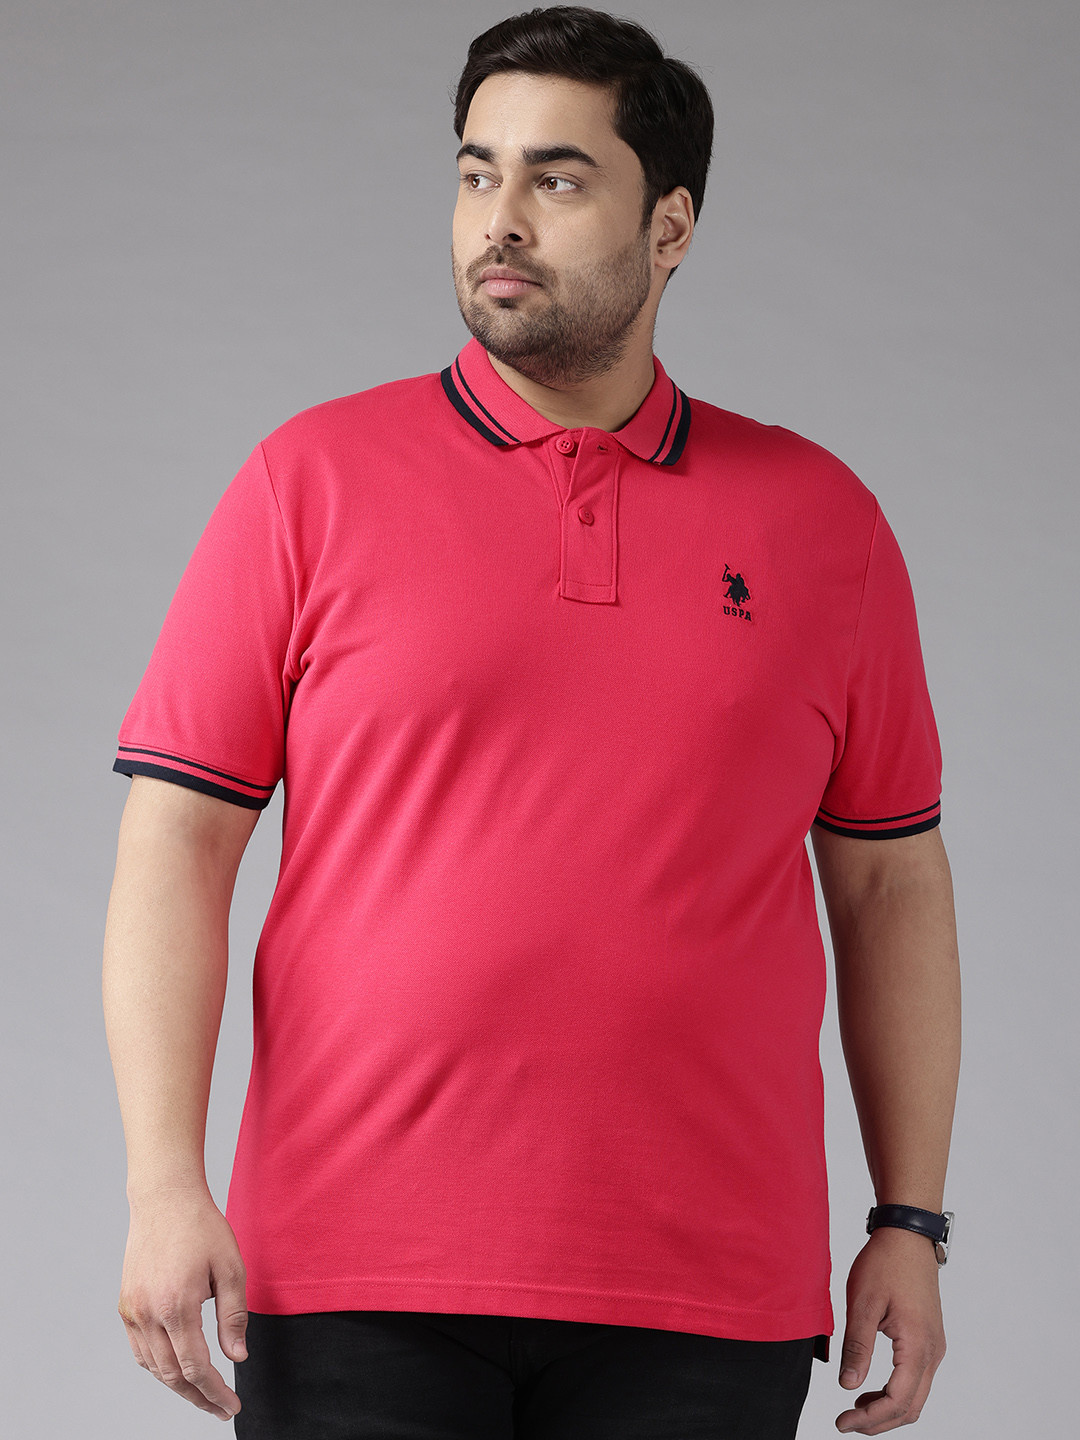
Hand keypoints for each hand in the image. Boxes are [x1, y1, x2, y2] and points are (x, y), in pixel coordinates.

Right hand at [117, 1187, 247, 1420]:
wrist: (165, 1199)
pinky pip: (140, 1350)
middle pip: (172, 1375)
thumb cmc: (202, 1228)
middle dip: (198, 1398)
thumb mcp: (231, 1267)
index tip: (232, 1406)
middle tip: (220, 1409)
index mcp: (177, 1305)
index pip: (196, 1367)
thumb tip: (237, 1357)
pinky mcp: (126, 1305)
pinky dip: (158, 1366)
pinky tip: (176, 1369)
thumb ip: (234, 1315)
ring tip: (203, 1394)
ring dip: (178, 1386)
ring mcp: (132, 1310)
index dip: (216, 1392)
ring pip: (153, 1367)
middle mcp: (148, 1313)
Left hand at [835, 1225, 945, 1433]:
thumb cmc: (885, 1263)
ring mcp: (934, 1346)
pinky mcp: (930, 1340)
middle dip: (878, 1422)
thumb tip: (848, 1386)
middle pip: (910, 1407)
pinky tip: (870, 1387)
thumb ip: (856, 1347)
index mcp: (917, 1345)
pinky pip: (917, 1379)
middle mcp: (933, 1352)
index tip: (842, 1422)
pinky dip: (896, 1392)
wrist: (907, 1236)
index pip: (897, 1400)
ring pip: (916, 1396)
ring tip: (855, 1408)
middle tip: (846, 1423)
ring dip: (887, 1409)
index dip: (870, 1419)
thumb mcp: (863, 1303)